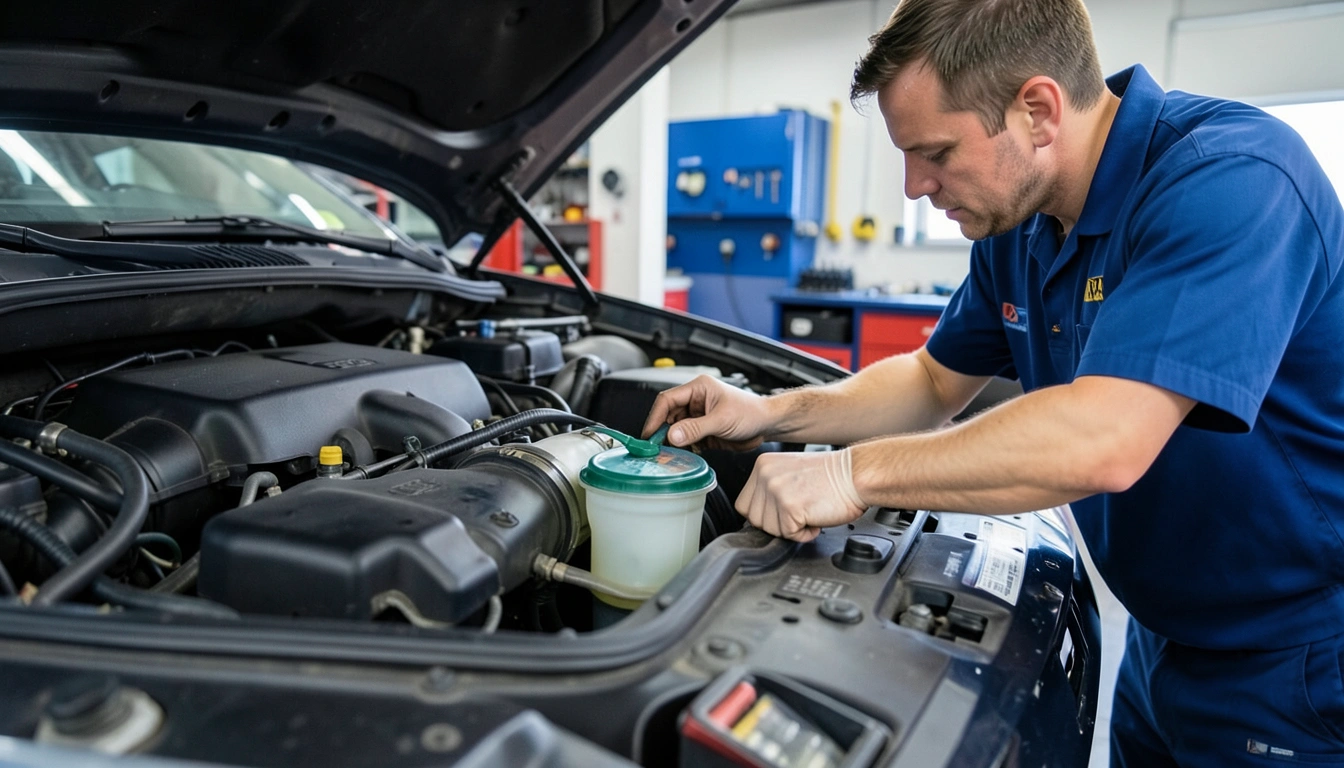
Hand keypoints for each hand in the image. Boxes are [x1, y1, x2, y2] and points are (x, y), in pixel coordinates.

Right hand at [642, 375, 773, 450]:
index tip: (650, 434)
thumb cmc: (751, 412)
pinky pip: (686, 440)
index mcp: (698, 388)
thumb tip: (673, 435)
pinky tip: (684, 455)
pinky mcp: (703, 432)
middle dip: (662, 432)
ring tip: (670, 453)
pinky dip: (683, 449)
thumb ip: (695, 428)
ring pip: (675, 430)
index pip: (667, 400)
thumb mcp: (722, 419)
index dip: (655, 417)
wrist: (767, 425)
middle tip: (657, 448)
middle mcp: (695, 401)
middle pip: (668, 416)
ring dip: (673, 442)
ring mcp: (698, 417)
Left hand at [735, 449, 867, 541]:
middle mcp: (765, 475)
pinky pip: (789, 535)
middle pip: (754, 520)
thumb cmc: (831, 476)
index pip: (744, 504)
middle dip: (777, 523)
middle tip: (800, 512)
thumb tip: (758, 514)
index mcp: (762, 465)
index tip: (782, 511)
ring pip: (769, 530)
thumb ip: (769, 488)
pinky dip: (805, 534)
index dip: (765, 514)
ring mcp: (776, 491)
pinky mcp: (790, 507)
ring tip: (809, 513)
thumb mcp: (789, 472)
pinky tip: (816, 518)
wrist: (855, 475)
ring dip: (791, 528)